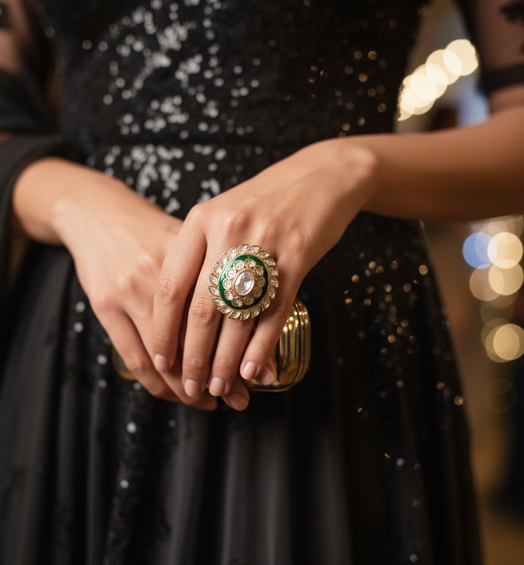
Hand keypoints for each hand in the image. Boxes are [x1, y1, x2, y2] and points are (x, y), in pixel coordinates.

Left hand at [151, 139, 377, 407]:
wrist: (321, 175)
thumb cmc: (267, 200)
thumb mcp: (223, 213)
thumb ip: (199, 252)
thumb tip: (179, 312)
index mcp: (201, 220)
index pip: (172, 286)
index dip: (164, 329)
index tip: (160, 359)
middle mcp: (227, 232)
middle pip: (201, 310)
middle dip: (193, 357)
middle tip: (190, 388)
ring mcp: (263, 245)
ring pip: (236, 319)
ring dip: (226, 362)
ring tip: (219, 388)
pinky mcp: (297, 258)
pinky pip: (273, 315)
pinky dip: (260, 349)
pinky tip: (251, 372)